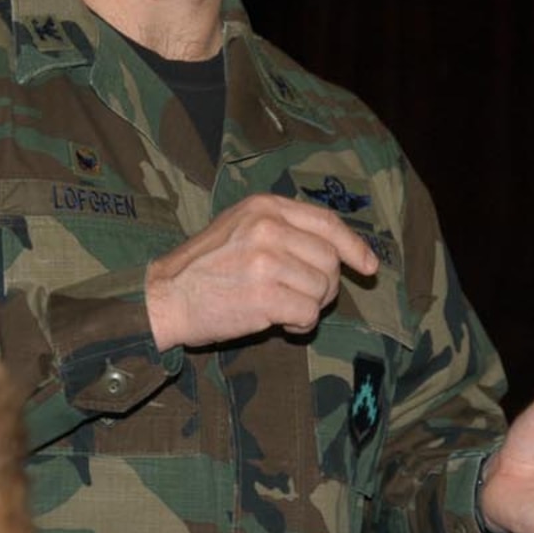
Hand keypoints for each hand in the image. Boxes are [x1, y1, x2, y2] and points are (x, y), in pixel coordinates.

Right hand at [145, 194, 379, 348]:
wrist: (165, 297)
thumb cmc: (204, 267)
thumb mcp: (239, 226)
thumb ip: (282, 228)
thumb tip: (337, 248)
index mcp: (264, 207)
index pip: (326, 222)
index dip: (354, 246)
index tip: (368, 266)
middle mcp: (268, 228)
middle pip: (329, 259)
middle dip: (326, 285)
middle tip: (302, 297)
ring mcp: (266, 261)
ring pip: (322, 288)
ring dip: (311, 307)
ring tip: (284, 309)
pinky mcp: (264, 296)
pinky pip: (309, 313)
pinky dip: (302, 325)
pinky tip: (282, 324)